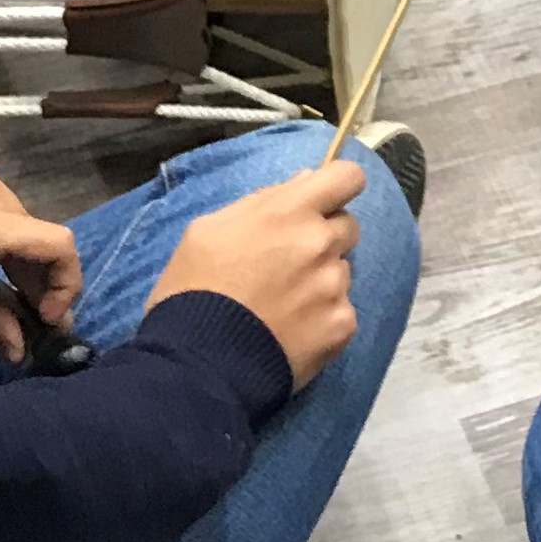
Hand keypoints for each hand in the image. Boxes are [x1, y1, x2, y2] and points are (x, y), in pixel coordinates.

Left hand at [0, 160, 81, 359]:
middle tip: (26, 327)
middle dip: (43, 285)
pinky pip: (0, 211)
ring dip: (22, 265)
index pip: (57, 245)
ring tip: (1, 305)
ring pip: (23, 225)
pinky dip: (3, 243)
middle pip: (42, 237)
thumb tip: (20, 344)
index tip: (43, 321)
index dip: (65, 287)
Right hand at [151, 159, 364, 386]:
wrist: (198, 364)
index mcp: (289, 211)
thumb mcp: (207, 231)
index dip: (337, 186)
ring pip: (342, 270)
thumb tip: (302, 181)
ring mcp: (335, 286)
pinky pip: (342, 310)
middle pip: (347, 225)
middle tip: (289, 262)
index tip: (322, 201)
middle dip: (324, 236)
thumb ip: (260, 201)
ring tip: (282, 304)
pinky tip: (291, 330)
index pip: (347, 177)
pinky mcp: (342, 326)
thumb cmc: (193, 290)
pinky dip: (322, 317)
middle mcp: (320, 243)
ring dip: (322, 279)